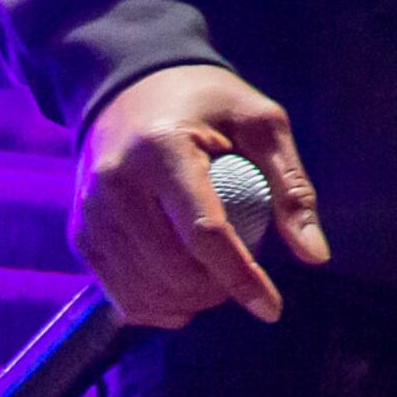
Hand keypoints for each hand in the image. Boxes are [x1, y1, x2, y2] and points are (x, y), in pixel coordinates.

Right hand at [71, 63, 329, 327]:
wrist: (131, 87)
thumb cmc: (209, 103)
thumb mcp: (262, 125)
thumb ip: (291, 187)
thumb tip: (315, 257)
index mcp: (163, 149)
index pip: (204, 232)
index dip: (241, 277)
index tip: (273, 309)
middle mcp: (116, 184)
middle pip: (172, 269)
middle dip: (218, 292)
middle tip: (249, 283)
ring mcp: (91, 212)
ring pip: (143, 290)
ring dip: (189, 304)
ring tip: (220, 286)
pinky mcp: (81, 233)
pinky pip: (117, 293)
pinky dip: (156, 307)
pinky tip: (185, 298)